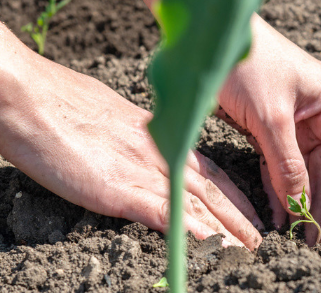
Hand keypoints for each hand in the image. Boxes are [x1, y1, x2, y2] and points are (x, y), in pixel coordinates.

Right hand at [0, 26, 262, 249]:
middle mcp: (161, 154)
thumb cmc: (66, 105)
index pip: (208, 168)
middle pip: (213, 188)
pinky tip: (213, 246)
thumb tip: (142, 155)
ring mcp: (144, 171)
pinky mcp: (121, 190)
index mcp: (160, 138)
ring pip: (199, 203)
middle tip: (261, 236)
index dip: (232, 192)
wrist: (31, 101)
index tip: (248, 209)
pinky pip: (167, 214)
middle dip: (240, 214)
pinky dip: (193, 232)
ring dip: (228, 228)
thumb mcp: (115, 119)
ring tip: (250, 247)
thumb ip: (136, 140)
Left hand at [217, 15, 320, 244]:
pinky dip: (280, 188)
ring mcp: (304, 124)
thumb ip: (287, 163)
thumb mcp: (270, 117)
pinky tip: (278, 213)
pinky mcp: (280, 130)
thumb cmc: (249, 62)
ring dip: (300, 202)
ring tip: (295, 235)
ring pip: (307, 174)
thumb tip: (298, 207)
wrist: (216, 38)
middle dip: (318, 208)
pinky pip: (284, 166)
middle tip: (309, 242)